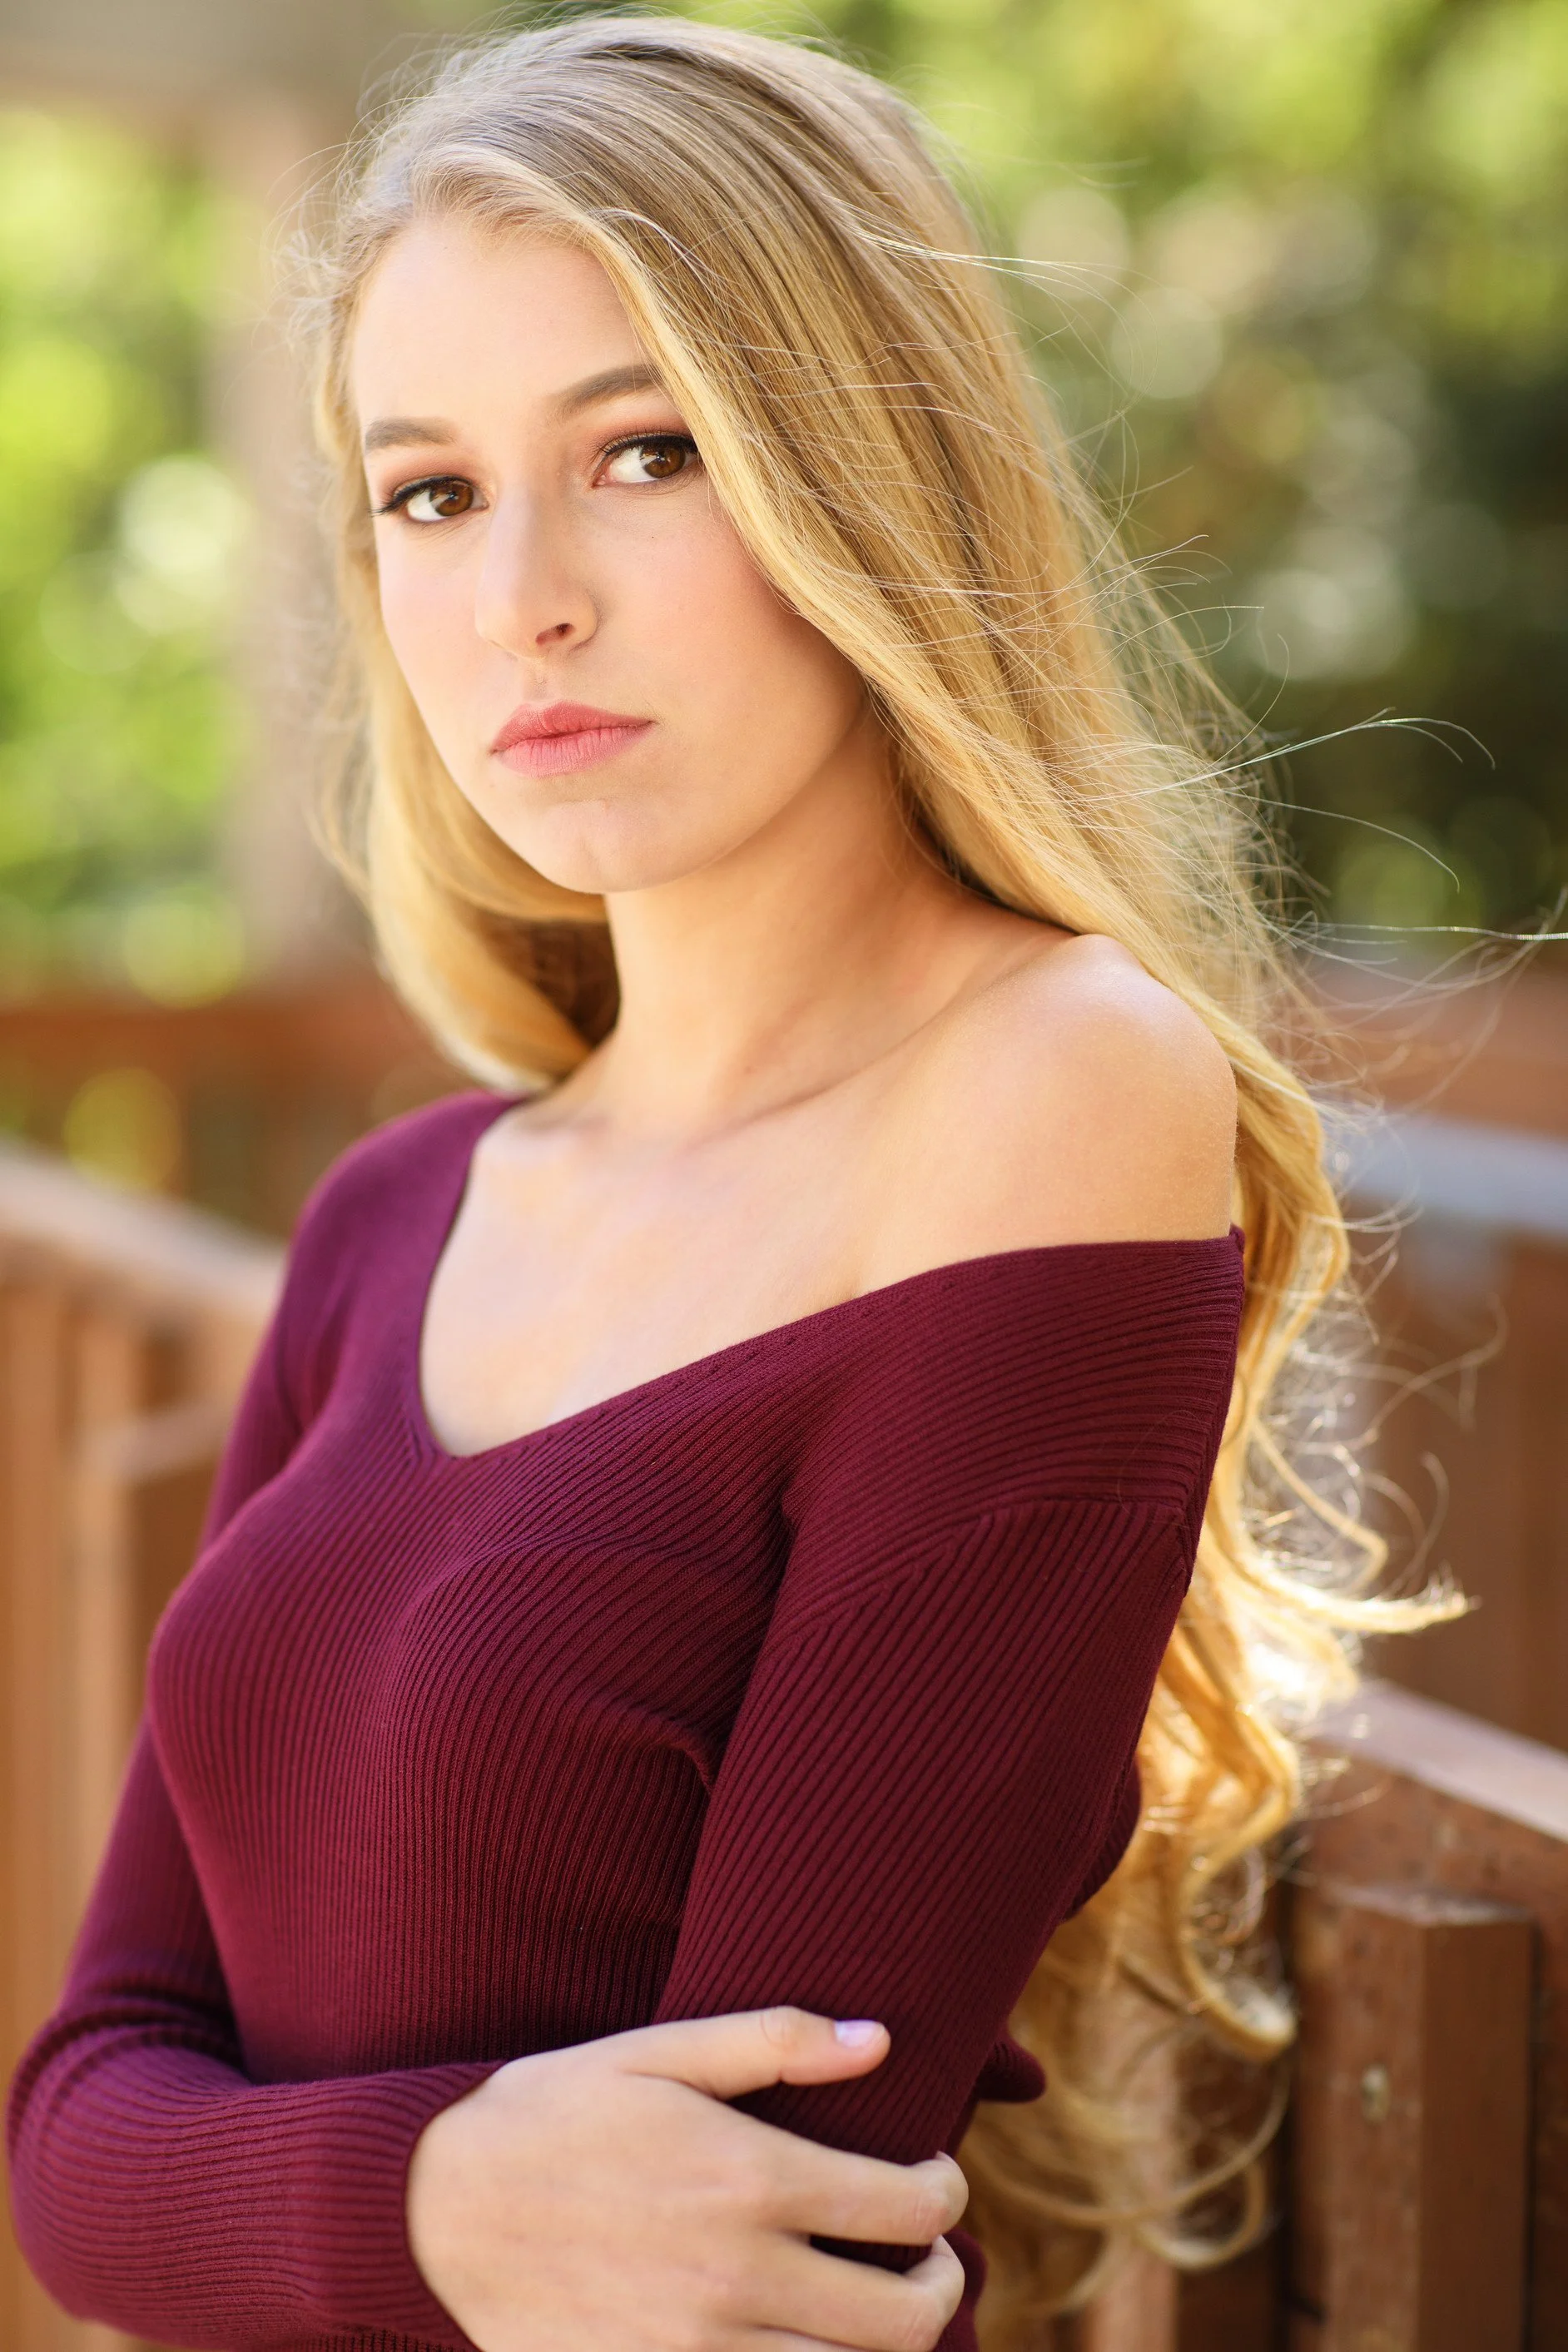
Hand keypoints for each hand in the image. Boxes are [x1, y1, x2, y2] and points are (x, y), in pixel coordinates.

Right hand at [406, 2006, 969, 2350]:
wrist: (438, 2212)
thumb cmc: (552, 2113)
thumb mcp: (654, 2053)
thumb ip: (772, 2041)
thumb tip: (878, 2040)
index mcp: (749, 2179)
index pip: (906, 2208)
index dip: (946, 2193)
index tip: (937, 2177)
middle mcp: (738, 2277)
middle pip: (901, 2320)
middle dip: (941, 2285)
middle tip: (931, 2258)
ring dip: (888, 2349)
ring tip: (880, 2308)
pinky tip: (808, 2344)